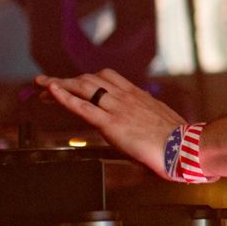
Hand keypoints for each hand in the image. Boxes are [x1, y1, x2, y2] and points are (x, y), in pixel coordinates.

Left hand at [36, 69, 185, 180]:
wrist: (185, 146)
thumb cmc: (178, 140)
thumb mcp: (160, 121)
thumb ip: (146, 118)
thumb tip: (142, 125)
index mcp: (137, 95)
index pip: (106, 79)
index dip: (85, 79)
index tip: (72, 83)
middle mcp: (125, 96)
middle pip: (89, 80)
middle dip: (66, 81)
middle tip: (46, 84)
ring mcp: (117, 108)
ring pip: (83, 88)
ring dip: (59, 85)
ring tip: (41, 87)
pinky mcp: (111, 123)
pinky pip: (82, 107)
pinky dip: (63, 98)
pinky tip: (50, 93)